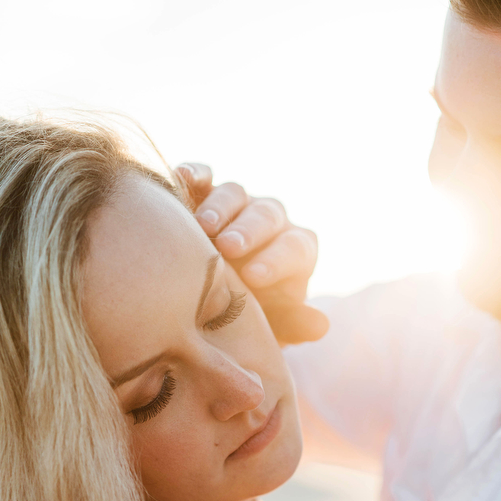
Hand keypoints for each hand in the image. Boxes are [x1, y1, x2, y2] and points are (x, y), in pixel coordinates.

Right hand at [176, 163, 327, 344]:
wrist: (208, 299)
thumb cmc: (247, 314)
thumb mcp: (269, 323)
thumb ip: (293, 323)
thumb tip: (320, 327)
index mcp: (294, 250)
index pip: (294, 249)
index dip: (275, 260)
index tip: (253, 278)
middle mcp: (270, 221)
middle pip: (267, 216)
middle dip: (248, 231)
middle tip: (227, 248)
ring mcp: (239, 203)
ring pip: (235, 193)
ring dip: (219, 207)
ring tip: (201, 226)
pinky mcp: (204, 191)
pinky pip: (202, 175)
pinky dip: (194, 173)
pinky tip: (181, 177)